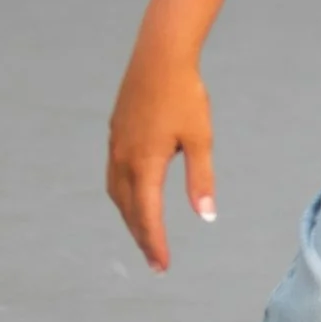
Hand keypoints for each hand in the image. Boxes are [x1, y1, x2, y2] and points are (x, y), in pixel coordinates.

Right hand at [106, 29, 216, 271]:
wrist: (159, 55)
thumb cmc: (185, 95)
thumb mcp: (200, 138)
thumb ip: (201, 179)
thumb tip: (206, 216)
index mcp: (145, 163)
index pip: (148, 216)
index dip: (156, 243)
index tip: (162, 266)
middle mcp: (124, 158)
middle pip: (130, 210)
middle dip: (142, 237)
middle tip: (155, 262)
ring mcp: (116, 145)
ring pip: (118, 194)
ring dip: (130, 218)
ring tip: (144, 235)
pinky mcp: (115, 132)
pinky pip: (114, 175)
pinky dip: (123, 196)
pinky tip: (134, 197)